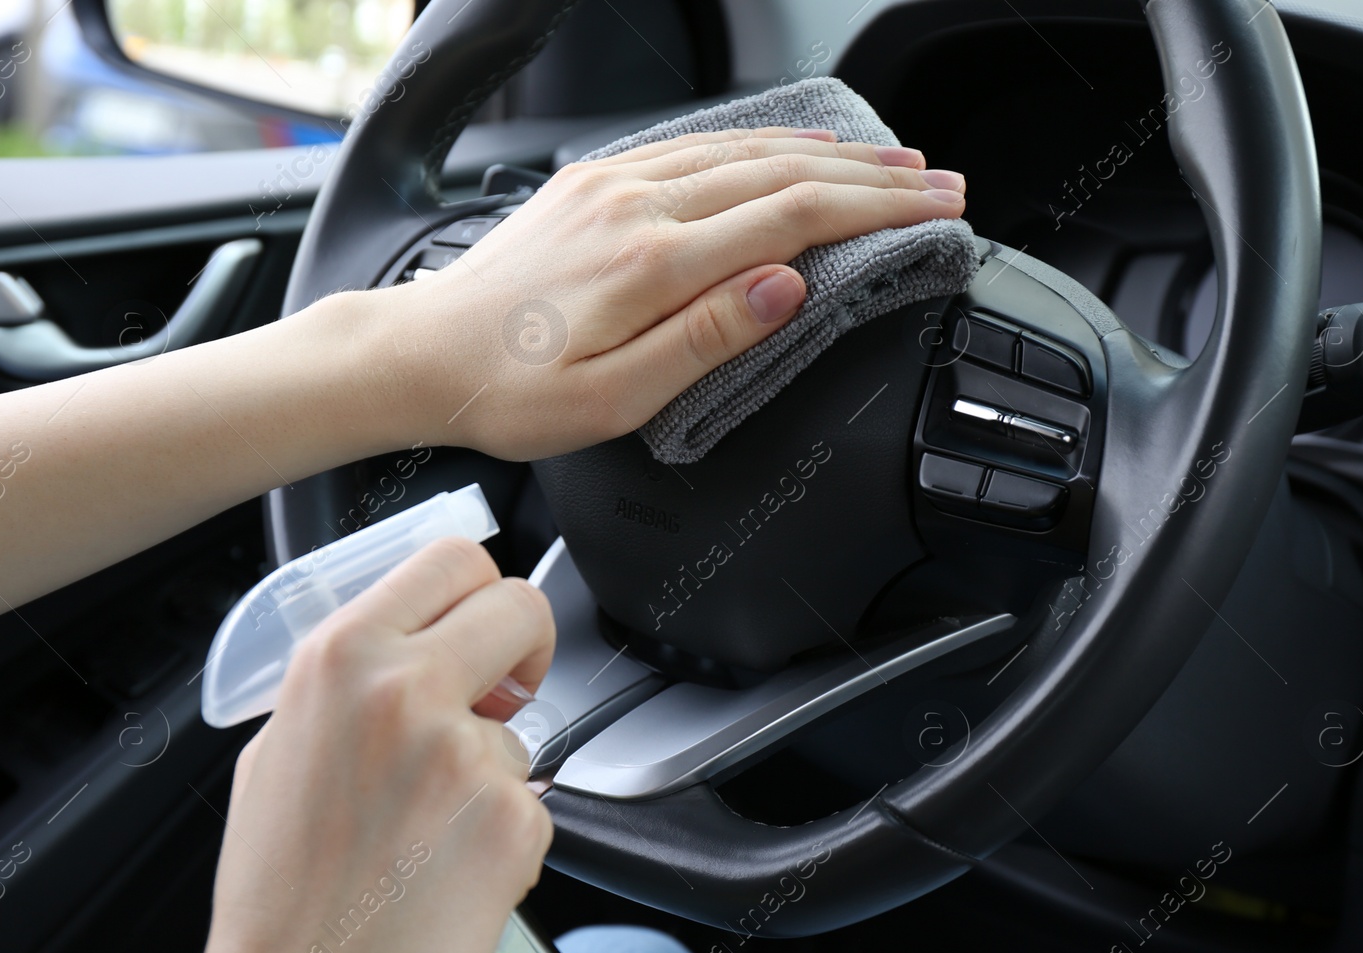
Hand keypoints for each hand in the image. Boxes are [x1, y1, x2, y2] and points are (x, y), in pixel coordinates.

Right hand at [147, 538, 554, 952]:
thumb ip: (348, 686)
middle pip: (520, 605)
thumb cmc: (281, 899)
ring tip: (430, 833)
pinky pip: (534, 804)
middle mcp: (404, 690)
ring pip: (525, 728)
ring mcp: (465, 753)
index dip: (480, 592)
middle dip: (524, 650)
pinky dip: (505, 838)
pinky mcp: (512, 818)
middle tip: (503, 699)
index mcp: (340, 659)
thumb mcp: (279, 752)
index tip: (484, 629)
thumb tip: (404, 653)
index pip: (452, 559)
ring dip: (495, 771)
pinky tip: (451, 873)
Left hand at [388, 126, 966, 459]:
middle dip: (873, 175)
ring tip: (890, 159)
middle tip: (939, 181)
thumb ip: (706, 339)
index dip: (878, 209)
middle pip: (784, 172)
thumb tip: (787, 286)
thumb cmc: (511, 392)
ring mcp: (615, 182)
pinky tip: (793, 149)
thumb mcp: (614, 399)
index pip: (794, 216)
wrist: (422, 354)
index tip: (937, 208)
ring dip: (828, 153)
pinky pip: (698, 145)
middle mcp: (639, 203)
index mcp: (654, 261)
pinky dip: (762, 144)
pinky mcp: (596, 181)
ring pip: (746, 149)